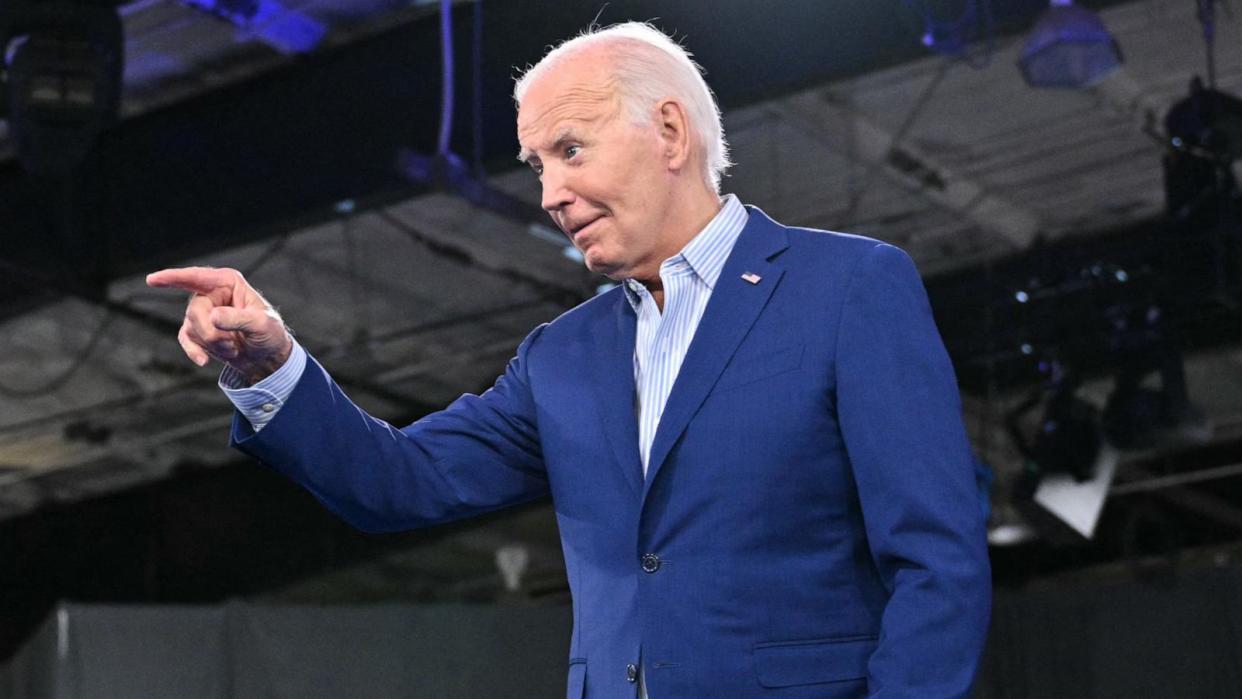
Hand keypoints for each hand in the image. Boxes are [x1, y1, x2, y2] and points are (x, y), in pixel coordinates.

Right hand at [146, 266, 292, 384]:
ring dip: (212, 343)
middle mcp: (211, 293)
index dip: (173, 278)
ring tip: (233, 348)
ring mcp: (202, 312)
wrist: (267, 357)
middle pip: (195, 311)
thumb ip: (238, 319)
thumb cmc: (269, 334)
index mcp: (227, 282)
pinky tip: (203, 361)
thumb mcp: (261, 325)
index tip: (151, 280)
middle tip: (232, 344)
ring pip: (191, 327)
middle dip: (211, 333)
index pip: (196, 277)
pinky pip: (186, 339)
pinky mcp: (198, 330)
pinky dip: (194, 351)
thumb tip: (213, 317)